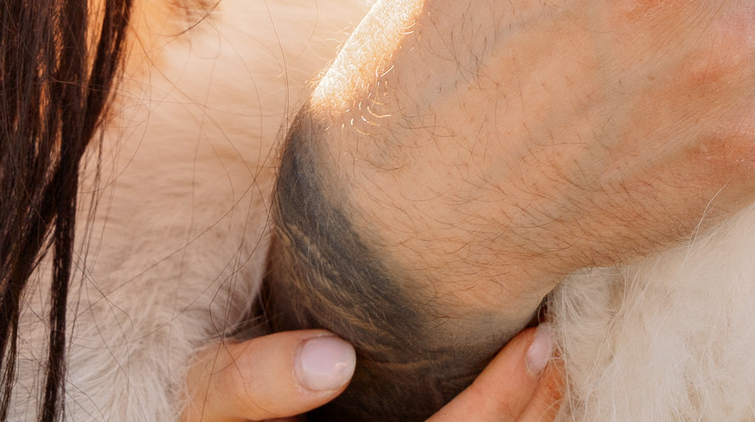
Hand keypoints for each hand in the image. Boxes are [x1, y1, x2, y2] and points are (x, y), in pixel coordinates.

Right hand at [183, 326, 561, 420]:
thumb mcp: (205, 398)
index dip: (499, 403)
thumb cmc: (201, 412)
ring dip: (527, 419)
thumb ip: (252, 383)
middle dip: (530, 409)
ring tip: (545, 358)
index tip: (536, 340)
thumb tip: (334, 357)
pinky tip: (518, 386)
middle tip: (554, 340)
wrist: (205, 418)